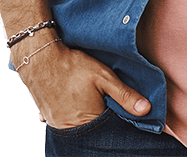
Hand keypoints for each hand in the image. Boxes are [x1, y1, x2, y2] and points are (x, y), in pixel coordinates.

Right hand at [13, 39, 150, 128]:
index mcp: (88, 121)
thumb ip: (124, 94)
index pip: (109, 129)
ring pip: (77, 127)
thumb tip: (146, 109)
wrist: (40, 57)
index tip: (116, 106)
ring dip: (84, 117)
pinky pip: (63, 123)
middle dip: (100, 118)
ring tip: (85, 98)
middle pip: (92, 129)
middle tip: (100, 100)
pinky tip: (71, 101)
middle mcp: (70, 129)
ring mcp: (56, 125)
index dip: (115, 118)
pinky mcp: (46, 117)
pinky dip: (69, 115)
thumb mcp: (103, 76)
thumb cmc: (73, 65)